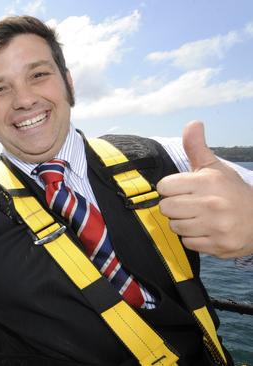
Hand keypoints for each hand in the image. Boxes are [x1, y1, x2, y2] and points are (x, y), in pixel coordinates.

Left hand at [157, 121, 252, 257]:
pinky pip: (187, 243)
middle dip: (175, 206)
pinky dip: (194, 239)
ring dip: (183, 223)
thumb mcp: (215, 168)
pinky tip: (206, 230)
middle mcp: (212, 203)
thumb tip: (193, 123)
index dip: (170, 188)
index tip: (182, 189)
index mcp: (208, 182)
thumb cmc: (232, 192)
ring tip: (199, 218)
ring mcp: (216, 226)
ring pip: (175, 226)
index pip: (164, 187)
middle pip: (166, 207)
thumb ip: (197, 148)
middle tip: (190, 205)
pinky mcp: (218, 245)